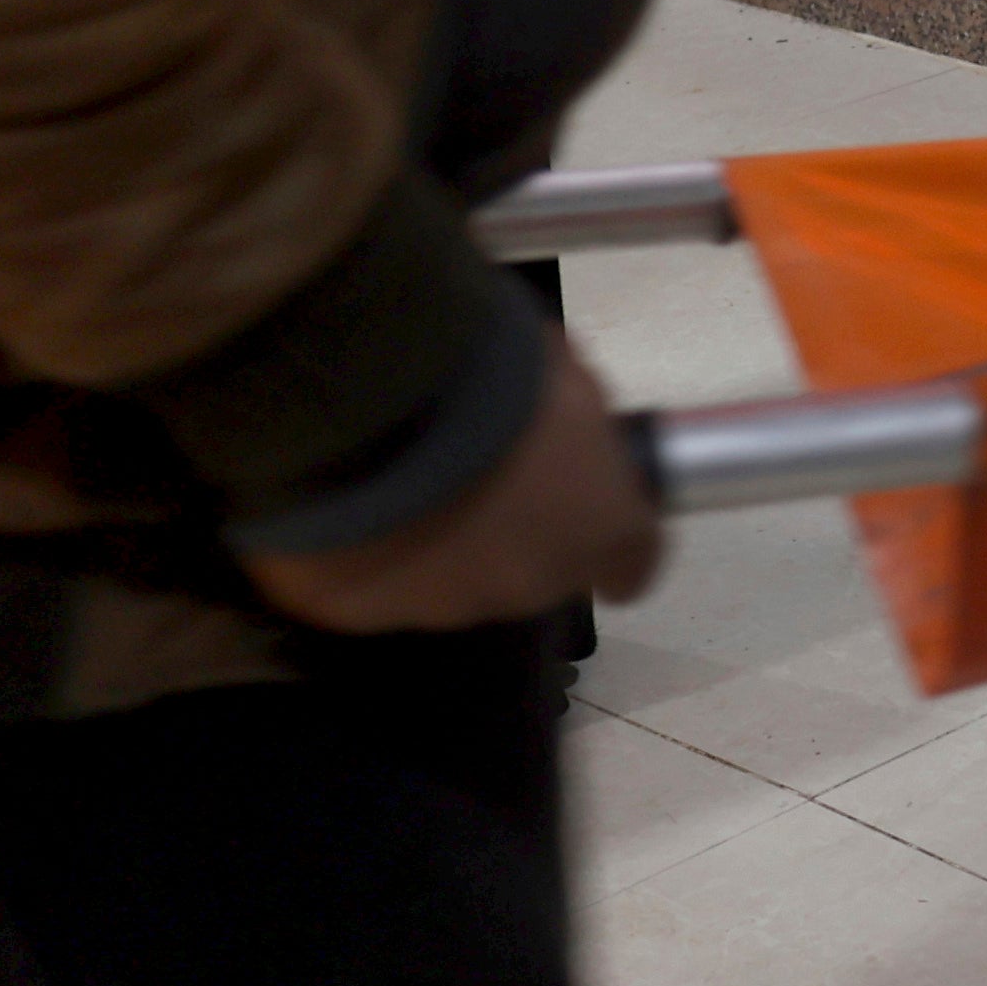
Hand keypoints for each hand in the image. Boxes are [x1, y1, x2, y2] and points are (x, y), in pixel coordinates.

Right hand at [241, 337, 662, 633]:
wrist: (375, 399)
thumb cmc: (493, 375)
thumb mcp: (562, 374)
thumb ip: (575, 415)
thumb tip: (565, 414)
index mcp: (602, 527)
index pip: (633, 562)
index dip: (612, 541)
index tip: (595, 517)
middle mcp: (534, 583)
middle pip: (538, 574)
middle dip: (517, 535)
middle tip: (480, 480)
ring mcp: (449, 606)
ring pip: (455, 584)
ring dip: (442, 547)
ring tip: (405, 490)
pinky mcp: (367, 611)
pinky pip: (376, 586)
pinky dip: (371, 555)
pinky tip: (353, 511)